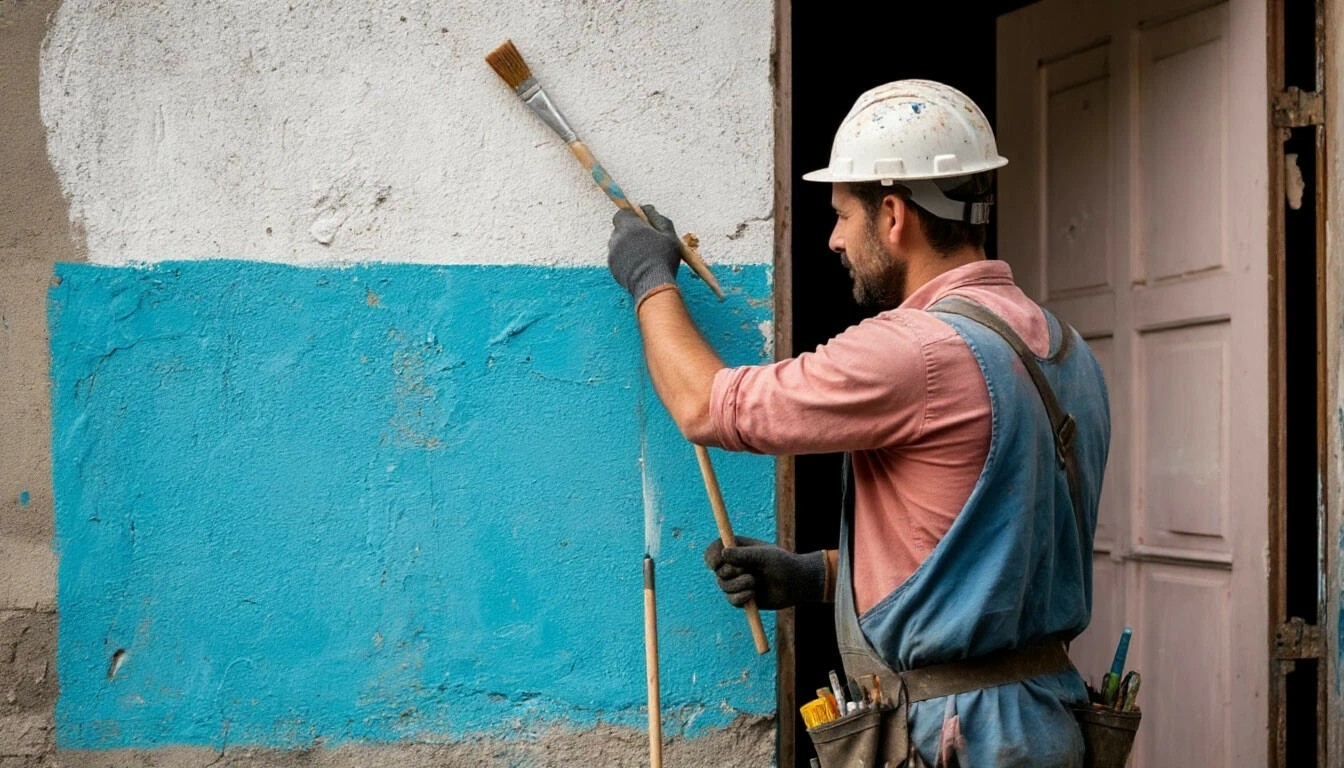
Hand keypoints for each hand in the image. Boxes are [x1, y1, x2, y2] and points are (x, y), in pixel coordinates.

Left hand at [607, 205, 681, 306]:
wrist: (652, 285)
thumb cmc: (663, 258)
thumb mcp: (668, 234)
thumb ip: (657, 218)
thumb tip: (648, 208)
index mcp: (629, 226)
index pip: (622, 213)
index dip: (632, 216)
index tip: (642, 222)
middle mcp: (617, 238)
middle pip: (620, 229)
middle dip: (631, 232)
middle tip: (647, 241)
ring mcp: (613, 254)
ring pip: (619, 244)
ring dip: (628, 246)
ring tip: (644, 256)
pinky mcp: (612, 268)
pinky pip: (618, 258)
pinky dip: (626, 260)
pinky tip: (640, 267)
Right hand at [703, 536, 826, 609]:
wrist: (797, 584)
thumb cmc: (783, 564)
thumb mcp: (764, 556)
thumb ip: (744, 555)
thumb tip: (723, 553)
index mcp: (737, 549)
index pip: (715, 550)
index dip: (712, 556)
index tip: (716, 562)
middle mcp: (735, 566)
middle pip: (718, 571)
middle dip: (730, 572)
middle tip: (748, 571)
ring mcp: (738, 582)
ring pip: (724, 586)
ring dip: (738, 584)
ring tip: (755, 582)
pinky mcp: (743, 598)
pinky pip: (732, 600)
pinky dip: (740, 597)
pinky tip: (752, 595)